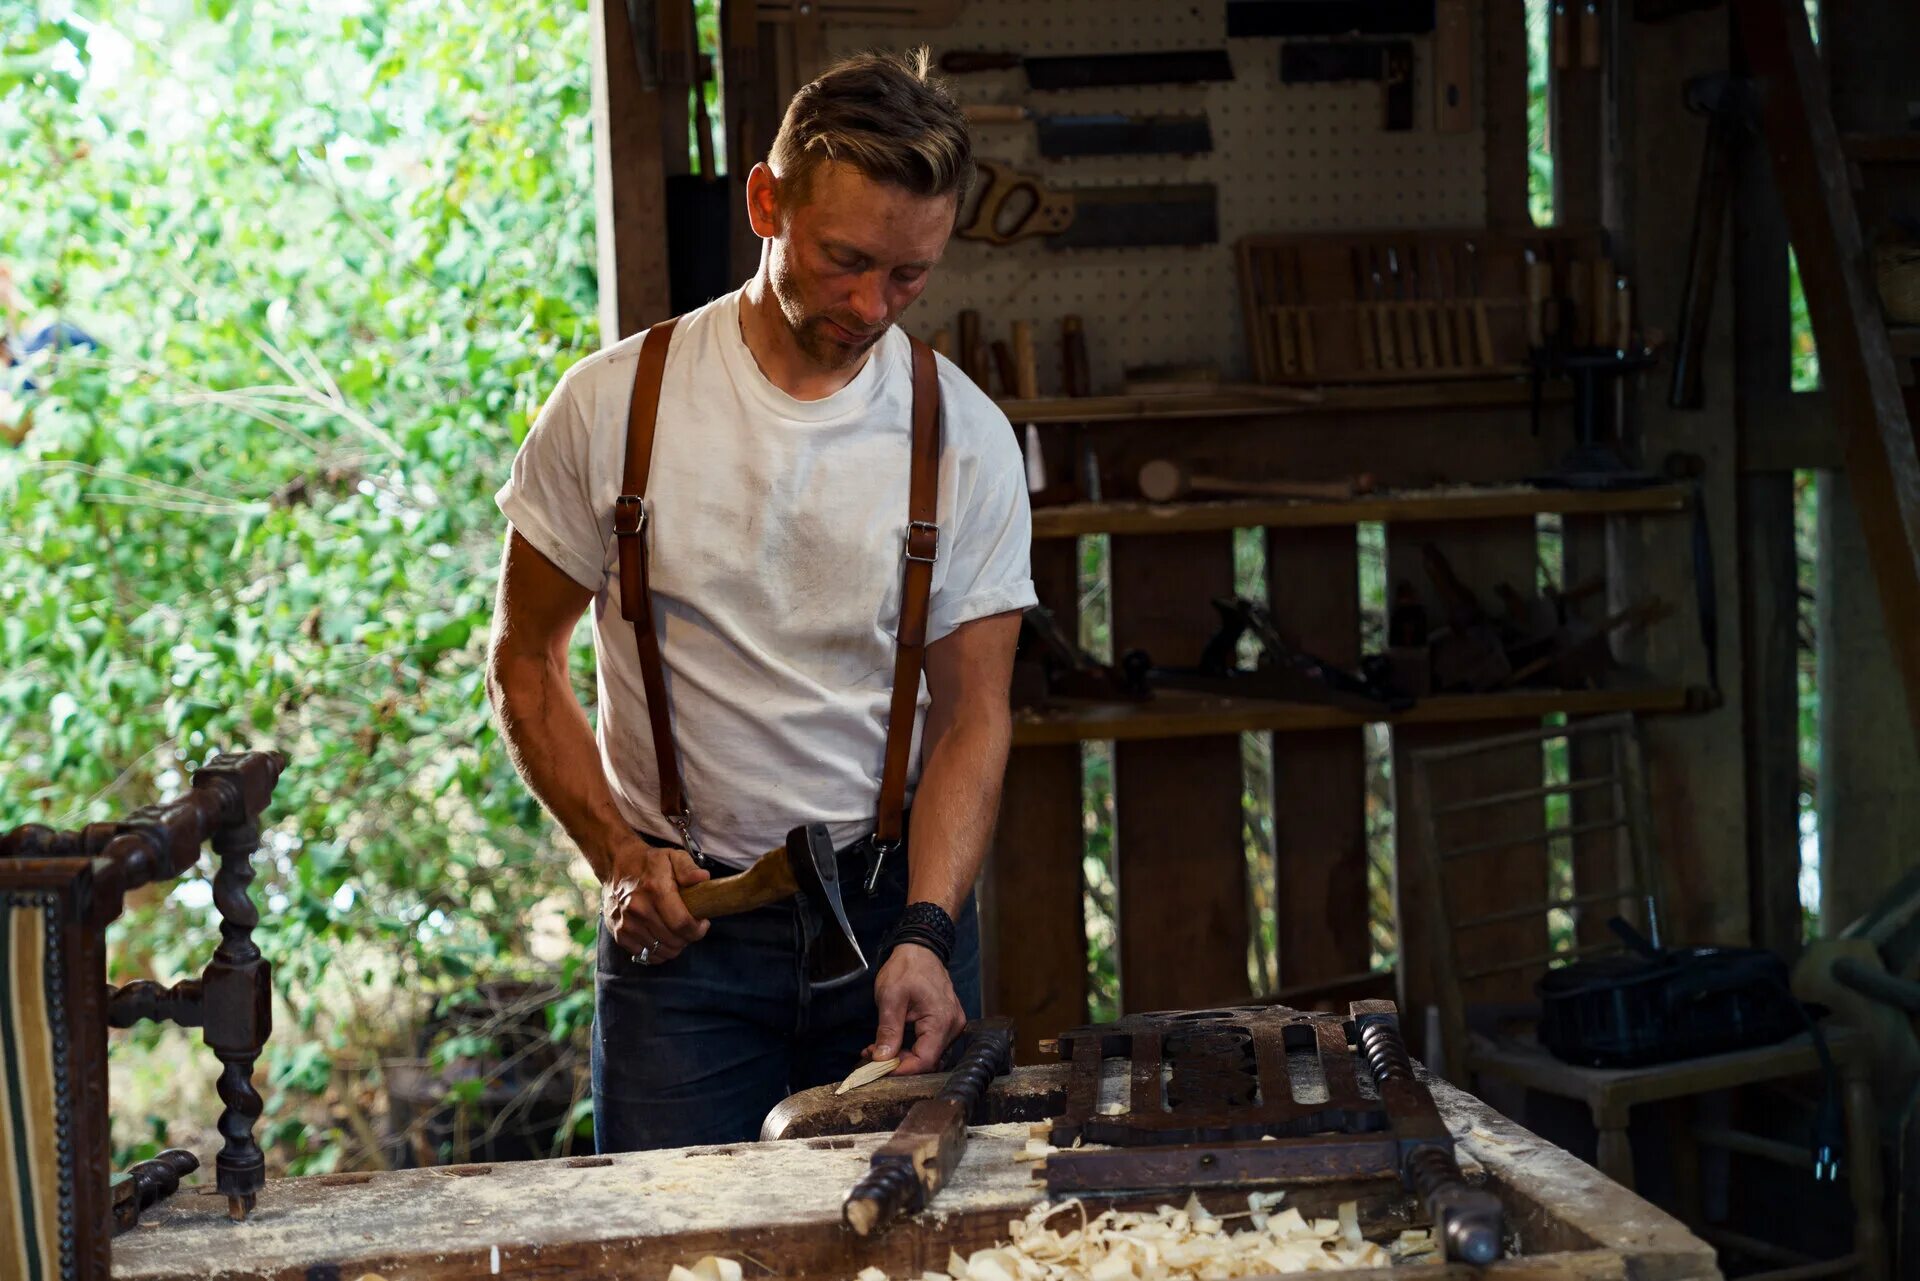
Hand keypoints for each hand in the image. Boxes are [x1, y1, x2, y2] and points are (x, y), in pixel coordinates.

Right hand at [600, 839, 710, 962]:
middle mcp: (639, 909)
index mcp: (656, 890)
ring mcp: (627, 924)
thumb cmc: (649, 862)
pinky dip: (657, 952)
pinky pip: (644, 955)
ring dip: (674, 946)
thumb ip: (689, 869)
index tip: (702, 924)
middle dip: (688, 938)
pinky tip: (662, 939)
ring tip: (677, 933)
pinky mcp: (619, 933)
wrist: (615, 864)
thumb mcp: (673, 857)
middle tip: (690, 927)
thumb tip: (703, 879)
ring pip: (660, 951)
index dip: (697, 930)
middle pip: (673, 941)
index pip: (682, 924)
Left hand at [865, 943, 964, 1073]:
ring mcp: (951, 1025)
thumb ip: (888, 1031)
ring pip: (928, 1054)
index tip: (878, 1070)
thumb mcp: (890, 997)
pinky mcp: (946, 1023)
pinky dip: (910, 1048)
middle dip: (899, 1064)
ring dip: (903, 1057)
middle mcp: (953, 1026)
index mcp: (942, 1020)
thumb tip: (882, 1059)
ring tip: (878, 1050)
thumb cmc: (907, 968)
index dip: (902, 1070)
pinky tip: (891, 1044)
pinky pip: (930, 1044)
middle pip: (928, 1061)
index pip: (925, 1061)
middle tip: (872, 1057)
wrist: (920, 949)